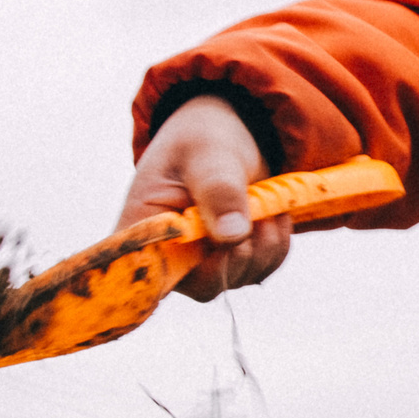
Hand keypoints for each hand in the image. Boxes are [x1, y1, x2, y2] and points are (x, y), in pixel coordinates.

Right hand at [116, 95, 290, 301]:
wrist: (226, 132)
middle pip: (206, 285)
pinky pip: (263, 268)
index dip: (188, 274)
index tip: (222, 244)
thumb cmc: (202, 137)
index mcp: (142, 229)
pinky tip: (270, 212)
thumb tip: (232, 237)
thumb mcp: (208, 154)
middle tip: (255, 209)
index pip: (150, 277)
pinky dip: (277, 241)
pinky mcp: (231, 260)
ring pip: (241, 277)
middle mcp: (168, 254)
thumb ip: (218, 191)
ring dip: (265, 241)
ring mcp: (201, 262)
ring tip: (262, 200)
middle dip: (242, 250)